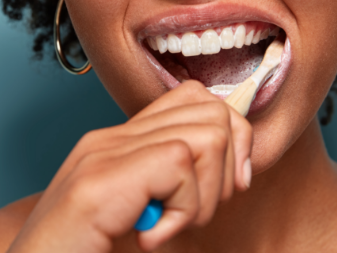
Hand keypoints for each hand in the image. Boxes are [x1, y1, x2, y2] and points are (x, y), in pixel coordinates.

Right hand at [7, 80, 253, 252]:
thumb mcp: (140, 216)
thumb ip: (169, 186)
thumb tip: (234, 170)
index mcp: (120, 144)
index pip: (196, 99)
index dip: (230, 140)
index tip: (221, 190)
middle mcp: (111, 139)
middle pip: (212, 110)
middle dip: (225, 169)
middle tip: (191, 213)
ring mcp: (104, 153)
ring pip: (207, 135)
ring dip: (204, 194)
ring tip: (167, 225)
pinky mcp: (102, 179)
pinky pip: (181, 164)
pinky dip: (183, 212)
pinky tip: (149, 237)